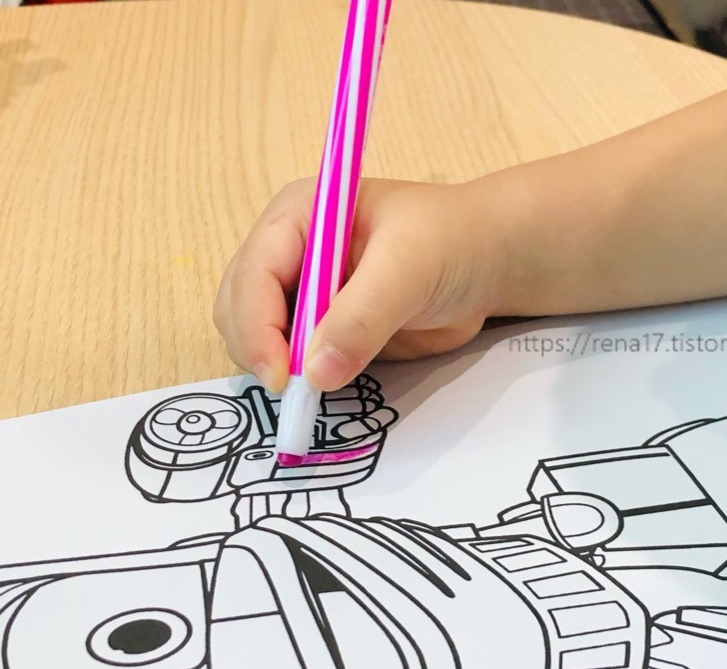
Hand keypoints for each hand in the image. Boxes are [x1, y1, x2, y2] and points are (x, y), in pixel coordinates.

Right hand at [213, 178, 502, 391]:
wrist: (487, 264)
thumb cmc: (451, 242)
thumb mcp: (408, 269)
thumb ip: (362, 317)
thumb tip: (316, 372)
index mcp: (298, 218)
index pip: (253, 273)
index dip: (257, 326)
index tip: (282, 375)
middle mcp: (288, 255)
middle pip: (239, 310)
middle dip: (259, 351)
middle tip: (296, 392)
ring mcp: (301, 296)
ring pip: (257, 342)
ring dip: (276, 371)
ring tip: (312, 392)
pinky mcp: (319, 333)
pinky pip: (291, 364)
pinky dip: (296, 384)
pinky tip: (320, 392)